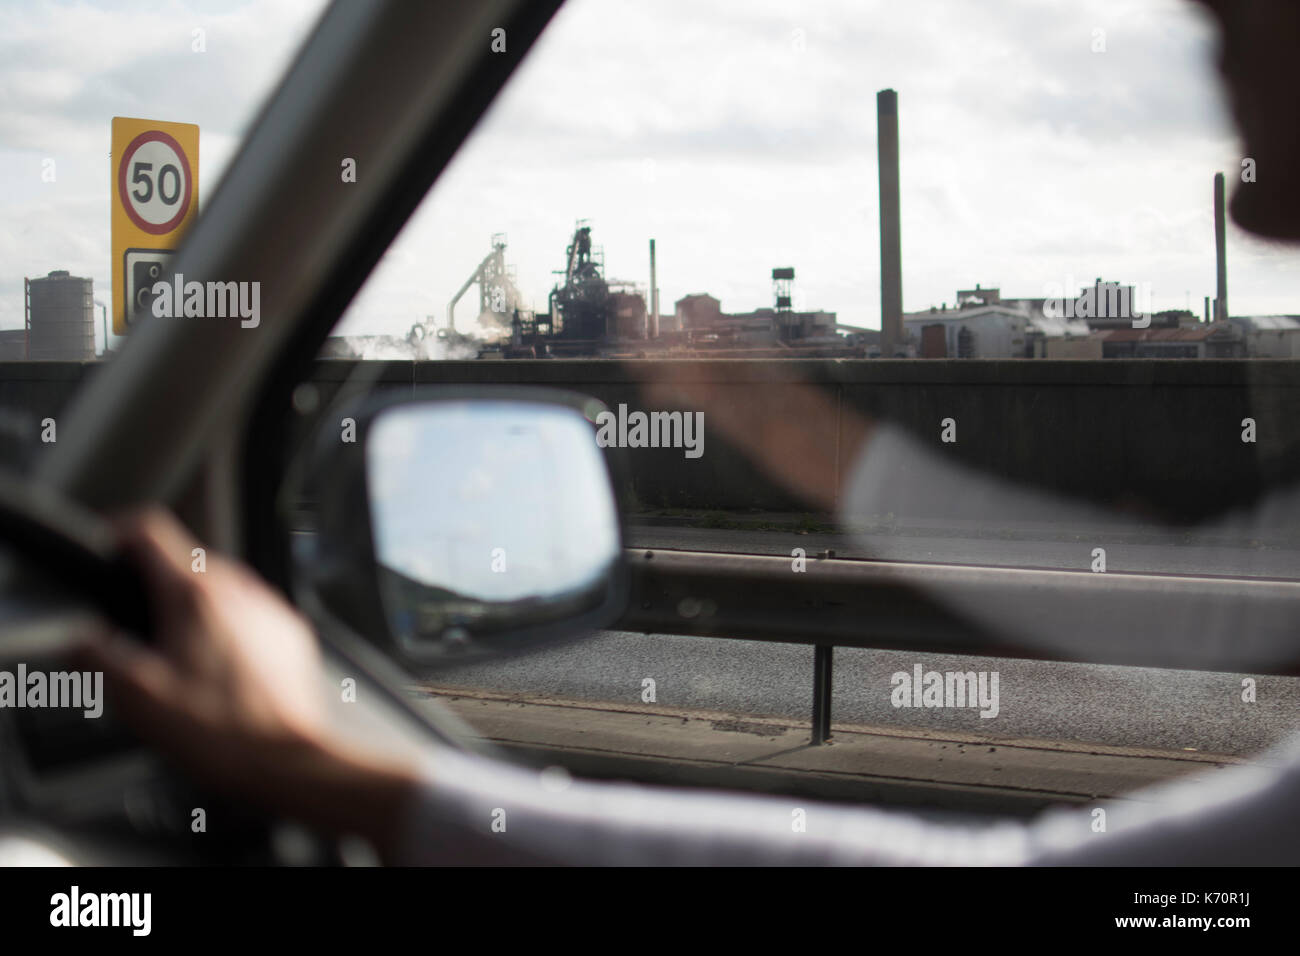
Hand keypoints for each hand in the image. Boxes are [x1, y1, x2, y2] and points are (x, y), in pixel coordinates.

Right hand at [79, 509, 419, 856]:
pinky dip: (227, 632)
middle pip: (183, 563)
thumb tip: (81, 639)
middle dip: (153, 591)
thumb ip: (98, 657)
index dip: (117, 536)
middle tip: (137, 635)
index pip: (149, 531)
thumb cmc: (222, 733)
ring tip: (179, 664)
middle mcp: (238, 590)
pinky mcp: (288, 632)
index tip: (106, 551)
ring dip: (192, 614)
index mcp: (194, 595)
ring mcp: (268, 608)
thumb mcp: (137, 698)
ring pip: (218, 590)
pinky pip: (248, 615)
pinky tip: (218, 675)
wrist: (287, 760)